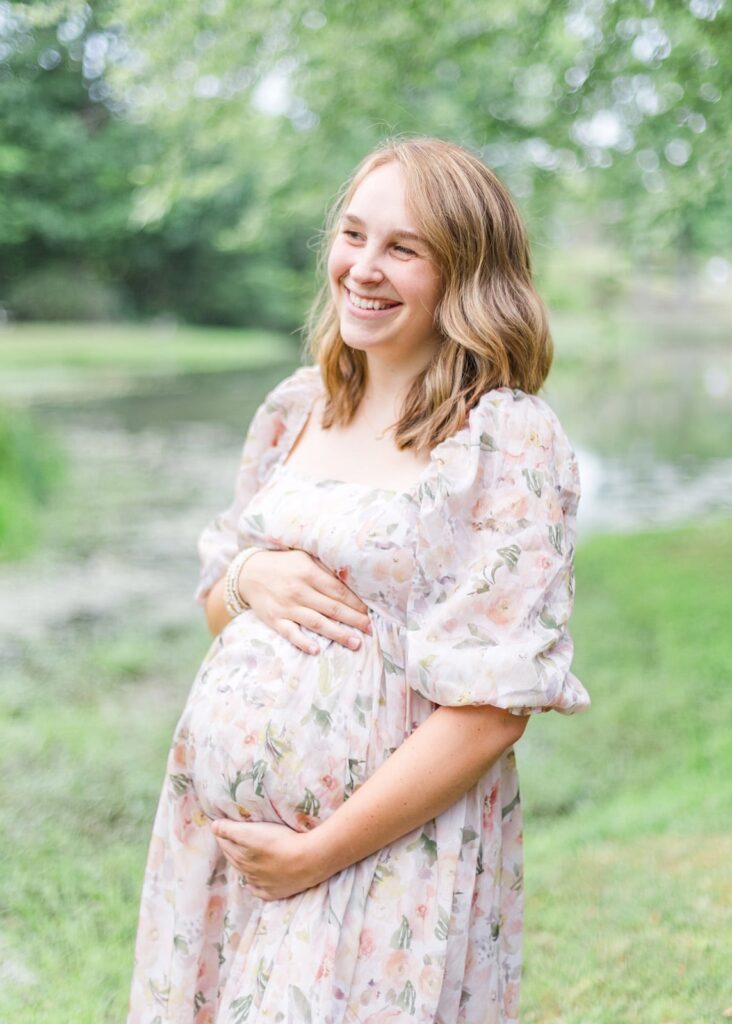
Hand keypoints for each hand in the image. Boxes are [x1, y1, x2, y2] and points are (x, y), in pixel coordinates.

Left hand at [210, 819, 322, 900]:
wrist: (308, 860)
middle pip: (234, 859)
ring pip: (246, 875)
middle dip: (230, 848)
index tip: (221, 826)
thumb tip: (213, 827)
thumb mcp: (252, 832)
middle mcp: (248, 873)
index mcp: (241, 857)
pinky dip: (254, 886)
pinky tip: (253, 885)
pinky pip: (260, 891)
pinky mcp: (276, 892)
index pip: (226, 844)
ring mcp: (262, 884)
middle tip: (229, 839)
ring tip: (242, 857)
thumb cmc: (280, 841)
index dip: (223, 834)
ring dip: (242, 866)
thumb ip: (230, 830)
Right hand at [237, 549, 371, 654]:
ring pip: (317, 622)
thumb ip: (324, 568)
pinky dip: (303, 642)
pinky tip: (316, 649)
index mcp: (308, 572)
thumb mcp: (303, 557)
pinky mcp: (275, 619)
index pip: (339, 590)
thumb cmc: (282, 564)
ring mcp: (286, 607)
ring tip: (355, 643)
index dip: (356, 602)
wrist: (248, 573)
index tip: (370, 612)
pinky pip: (291, 633)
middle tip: (370, 629)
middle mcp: (299, 590)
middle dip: (354, 620)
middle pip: (332, 608)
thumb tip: (351, 578)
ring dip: (337, 633)